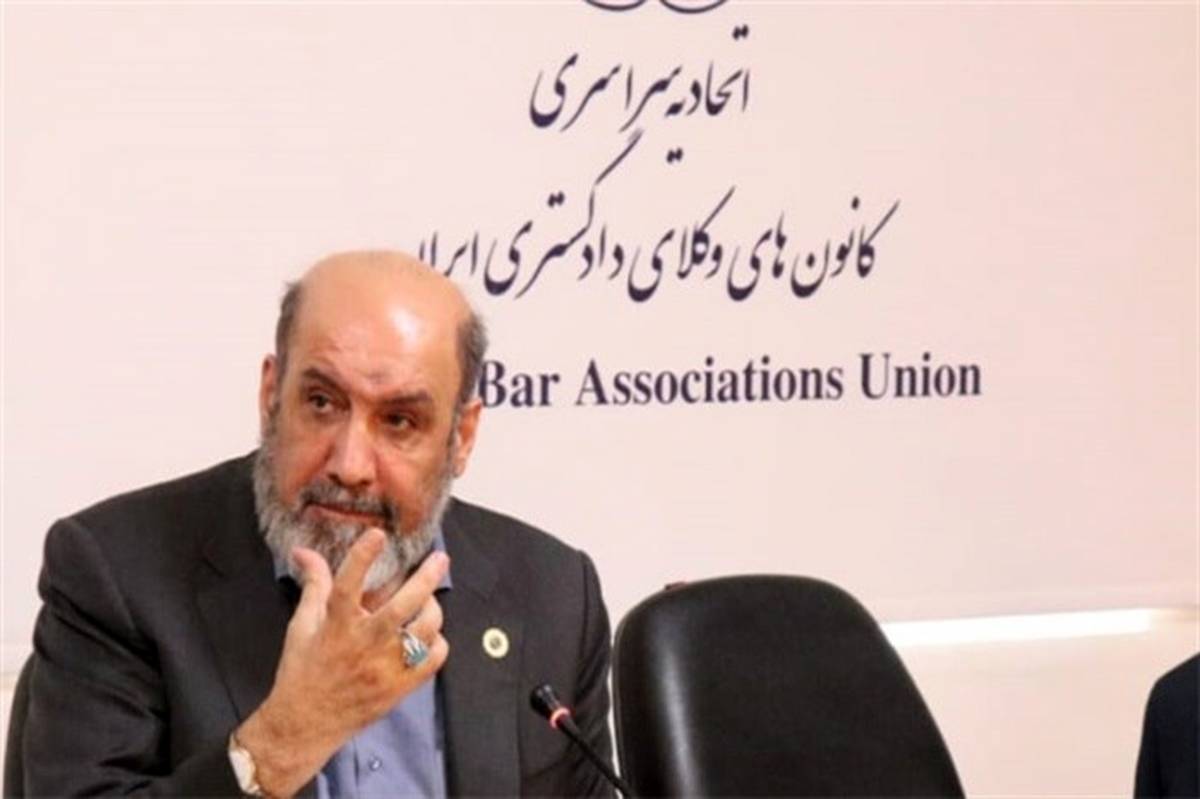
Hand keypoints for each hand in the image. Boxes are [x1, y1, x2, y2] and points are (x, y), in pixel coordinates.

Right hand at [234, 529, 448, 797]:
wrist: (306, 723)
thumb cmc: (303, 669)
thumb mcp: (303, 624)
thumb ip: (313, 584)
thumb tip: (302, 550)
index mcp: (336, 625)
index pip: (347, 584)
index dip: (362, 557)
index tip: (377, 534)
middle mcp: (363, 644)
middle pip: (403, 606)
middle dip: (426, 579)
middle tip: (439, 559)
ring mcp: (384, 667)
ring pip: (425, 632)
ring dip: (433, 611)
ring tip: (429, 601)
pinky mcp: (398, 687)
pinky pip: (432, 660)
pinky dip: (437, 644)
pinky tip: (430, 636)